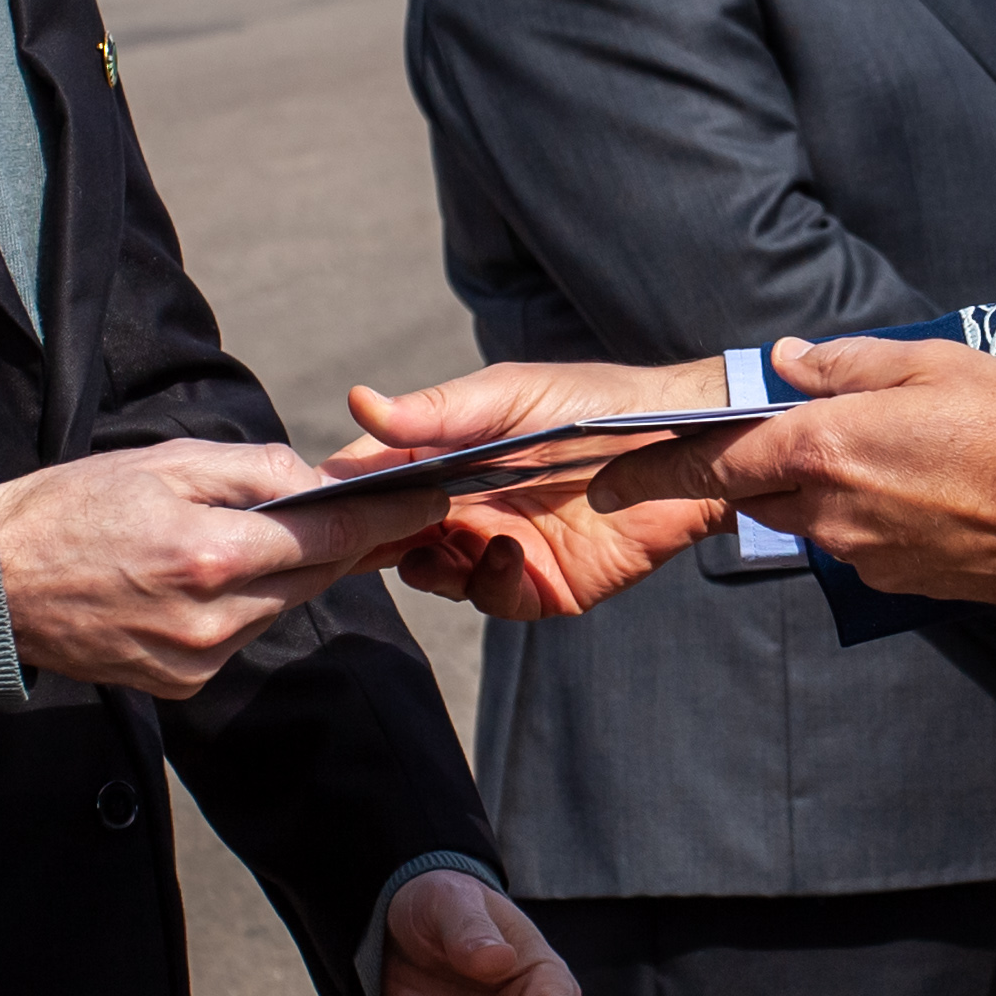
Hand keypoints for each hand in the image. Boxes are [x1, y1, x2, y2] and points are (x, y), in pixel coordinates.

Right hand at [0, 437, 445, 699]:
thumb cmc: (75, 507)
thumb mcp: (166, 461)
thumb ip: (255, 470)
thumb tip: (319, 479)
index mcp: (211, 555)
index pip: (329, 536)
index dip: (385, 515)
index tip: (428, 499)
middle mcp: (213, 619)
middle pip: (312, 578)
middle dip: (340, 543)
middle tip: (368, 510)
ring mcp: (197, 660)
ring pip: (278, 608)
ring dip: (285, 574)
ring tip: (264, 537)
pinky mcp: (181, 684)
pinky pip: (239, 637)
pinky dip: (242, 605)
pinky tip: (209, 578)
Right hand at [346, 359, 735, 620]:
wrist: (686, 448)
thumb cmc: (598, 404)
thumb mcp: (514, 397)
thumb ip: (440, 410)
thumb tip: (360, 399)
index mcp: (450, 454)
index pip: (376, 476)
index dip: (342, 491)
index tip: (309, 502)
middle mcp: (465, 504)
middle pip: (393, 533)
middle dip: (371, 539)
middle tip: (355, 541)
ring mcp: (499, 547)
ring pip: (433, 574)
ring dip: (427, 564)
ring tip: (440, 542)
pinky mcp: (540, 586)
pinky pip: (492, 598)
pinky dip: (487, 580)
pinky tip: (505, 551)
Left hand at [586, 334, 995, 612]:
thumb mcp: (936, 364)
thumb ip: (850, 364)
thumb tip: (789, 363)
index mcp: (826, 447)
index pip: (713, 461)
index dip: (655, 466)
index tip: (610, 473)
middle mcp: (831, 509)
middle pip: (759, 490)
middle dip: (757, 466)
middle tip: (787, 434)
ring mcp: (864, 553)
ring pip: (812, 516)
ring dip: (825, 486)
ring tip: (896, 452)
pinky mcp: (900, 581)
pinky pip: (859, 542)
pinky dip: (871, 515)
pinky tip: (927, 490)